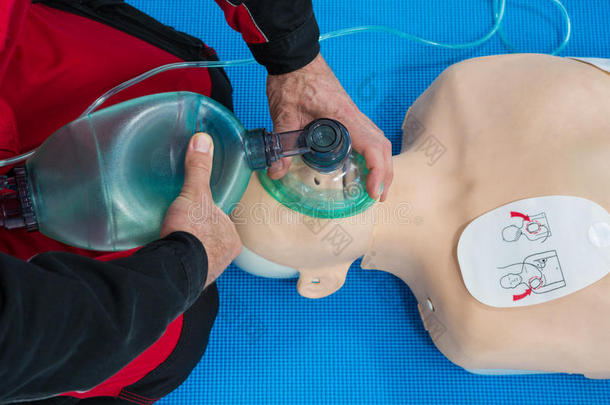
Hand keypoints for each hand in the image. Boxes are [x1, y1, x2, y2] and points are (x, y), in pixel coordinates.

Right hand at [161, 133, 240, 286]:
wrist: (172, 270)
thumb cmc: (191, 234)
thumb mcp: (194, 194)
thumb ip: (198, 169)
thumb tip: (202, 141)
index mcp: (232, 238)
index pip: (223, 220)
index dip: (209, 214)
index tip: (196, 211)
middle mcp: (224, 257)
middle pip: (210, 237)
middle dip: (197, 232)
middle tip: (181, 224)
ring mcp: (207, 271)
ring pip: (198, 254)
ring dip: (186, 248)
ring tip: (171, 238)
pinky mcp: (189, 283)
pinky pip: (184, 267)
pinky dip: (176, 261)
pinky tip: (166, 254)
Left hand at [266, 53, 392, 200]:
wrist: (295, 58)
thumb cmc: (292, 81)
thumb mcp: (284, 115)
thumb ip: (281, 145)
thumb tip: (275, 172)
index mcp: (344, 116)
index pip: (372, 146)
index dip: (377, 171)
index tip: (373, 191)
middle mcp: (355, 116)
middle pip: (383, 147)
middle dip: (385, 174)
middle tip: (378, 197)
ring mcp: (354, 115)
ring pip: (380, 142)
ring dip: (383, 165)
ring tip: (376, 187)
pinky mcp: (348, 116)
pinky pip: (369, 137)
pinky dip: (373, 155)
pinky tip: (365, 168)